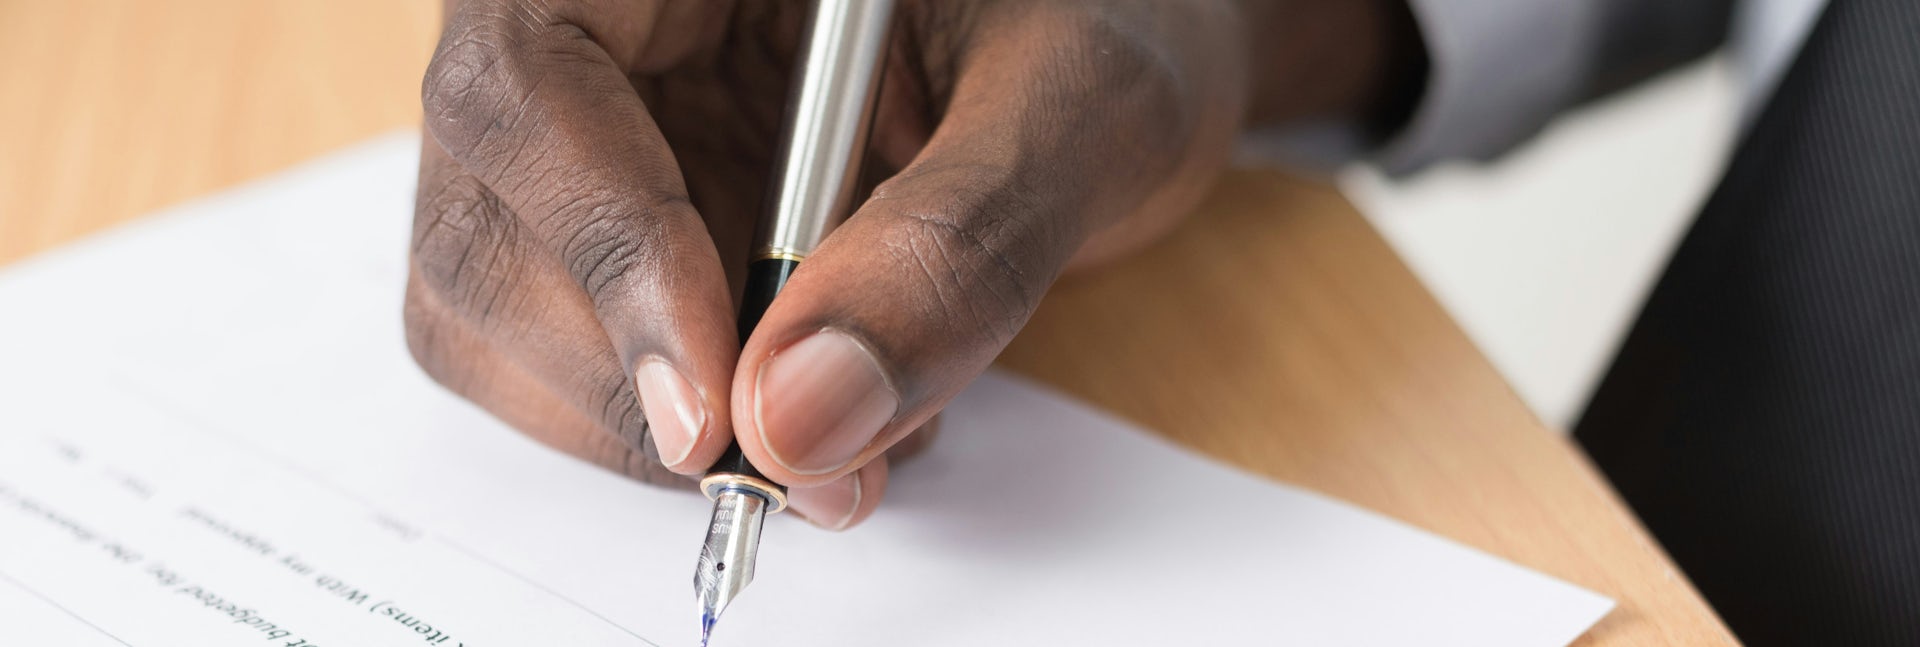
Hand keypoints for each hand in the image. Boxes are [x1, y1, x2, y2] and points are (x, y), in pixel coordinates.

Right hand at [406, 0, 1410, 527]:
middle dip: (626, 374)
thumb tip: (803, 422)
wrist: (1121, 53)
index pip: (533, 77)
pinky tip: (809, 402)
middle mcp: (604, 27)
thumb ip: (955, 246)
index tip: (714, 410)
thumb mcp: (1077, 104)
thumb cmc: (1112, 23)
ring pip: (495, 303)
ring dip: (642, 421)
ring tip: (838, 432)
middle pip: (486, 212)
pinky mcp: (616, 226)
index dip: (603, 250)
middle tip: (793, 466)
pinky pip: (568, 353)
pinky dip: (674, 425)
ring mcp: (595, 134)